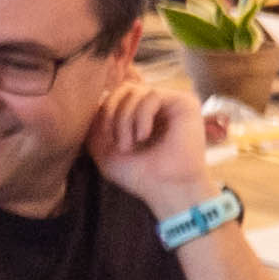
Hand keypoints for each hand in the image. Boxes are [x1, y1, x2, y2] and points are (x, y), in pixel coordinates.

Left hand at [90, 69, 219, 208]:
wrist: (167, 190)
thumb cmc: (140, 175)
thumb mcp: (104, 150)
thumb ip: (95, 126)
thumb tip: (94, 101)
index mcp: (140, 113)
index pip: (116, 95)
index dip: (104, 112)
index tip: (104, 139)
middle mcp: (157, 105)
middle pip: (123, 89)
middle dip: (112, 114)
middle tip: (116, 142)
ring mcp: (171, 102)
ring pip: (136, 91)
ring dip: (125, 119)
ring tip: (129, 144)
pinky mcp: (184, 103)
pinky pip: (152, 95)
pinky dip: (141, 116)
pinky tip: (144, 136)